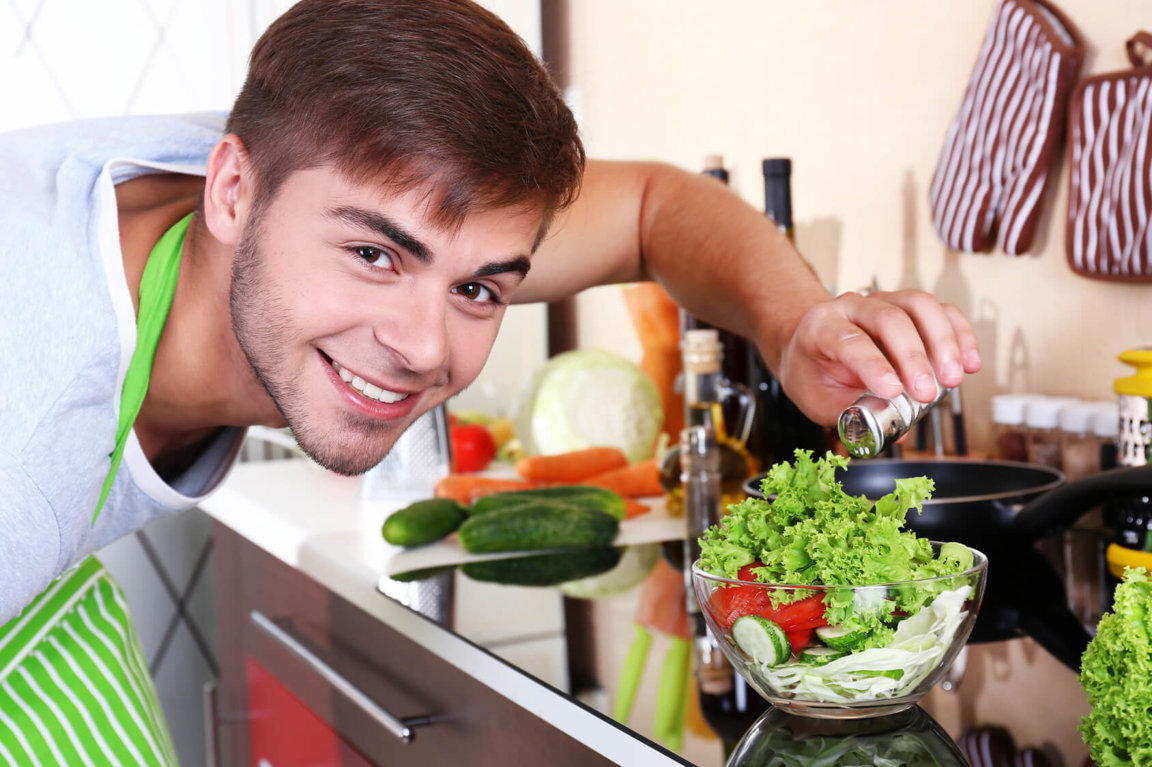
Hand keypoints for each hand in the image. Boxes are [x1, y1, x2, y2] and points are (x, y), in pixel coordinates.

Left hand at [773, 289, 981, 425]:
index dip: (874, 365)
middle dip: (913, 357)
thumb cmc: (814, 375)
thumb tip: (899, 432)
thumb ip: (854, 416)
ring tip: (953, 379)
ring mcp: (882, 301)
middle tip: (928, 394)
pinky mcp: (907, 306)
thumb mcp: (819, 401)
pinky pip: (940, 310)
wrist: (809, 348)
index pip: (850, 341)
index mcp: (821, 328)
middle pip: (889, 319)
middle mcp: (851, 307)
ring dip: (943, 341)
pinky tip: (970, 363)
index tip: (894, 391)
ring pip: (919, 305)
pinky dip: (960, 333)